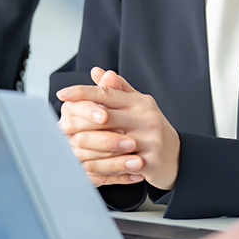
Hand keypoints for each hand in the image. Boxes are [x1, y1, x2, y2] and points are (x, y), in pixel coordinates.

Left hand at [57, 66, 180, 189]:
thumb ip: (118, 88)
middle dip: (78, 121)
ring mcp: (148, 139)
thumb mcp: (139, 104)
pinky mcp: (149, 161)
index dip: (83, 92)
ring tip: (68, 147)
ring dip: (85, 146)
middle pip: (104, 116)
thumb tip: (97, 72)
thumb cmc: (153, 128)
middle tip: (60, 124)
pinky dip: (99, 166)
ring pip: (108, 141)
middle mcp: (145, 117)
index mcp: (140, 101)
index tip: (63, 93)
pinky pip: (117, 164)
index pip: (107, 92)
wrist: (178, 157)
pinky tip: (85, 166)